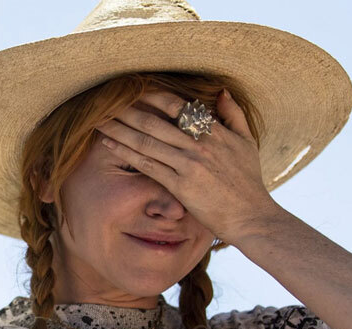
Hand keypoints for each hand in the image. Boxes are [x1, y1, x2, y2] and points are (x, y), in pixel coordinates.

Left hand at [95, 89, 279, 242]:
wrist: (251, 216)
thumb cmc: (249, 182)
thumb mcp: (248, 143)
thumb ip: (234, 115)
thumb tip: (221, 92)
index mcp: (215, 132)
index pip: (178, 106)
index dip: (152, 96)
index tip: (133, 90)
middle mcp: (199, 145)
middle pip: (155, 121)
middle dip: (128, 109)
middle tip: (107, 100)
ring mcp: (188, 165)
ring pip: (146, 141)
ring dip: (120, 129)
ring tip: (100, 120)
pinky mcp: (180, 186)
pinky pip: (147, 165)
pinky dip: (126, 153)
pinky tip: (110, 144)